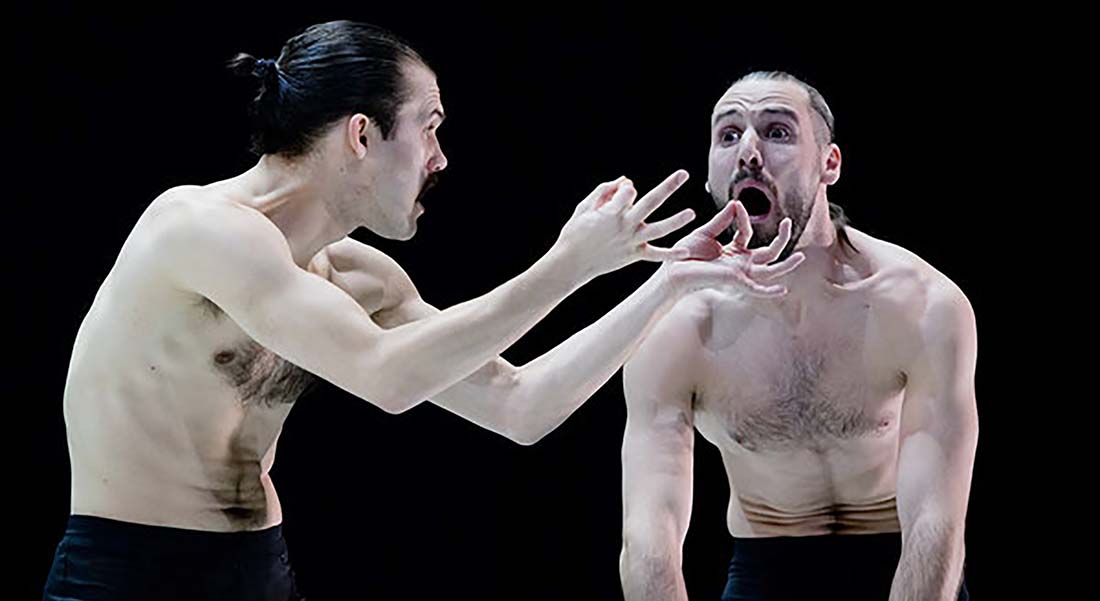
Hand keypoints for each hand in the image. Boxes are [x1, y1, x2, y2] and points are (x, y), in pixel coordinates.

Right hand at [552, 170, 695, 281]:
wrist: (571, 263)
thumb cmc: (575, 233)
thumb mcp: (584, 207)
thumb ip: (604, 191)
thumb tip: (625, 180)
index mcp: (611, 211)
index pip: (629, 190)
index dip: (626, 188)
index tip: (621, 189)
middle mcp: (625, 225)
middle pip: (650, 202)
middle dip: (668, 186)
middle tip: (684, 174)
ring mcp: (631, 241)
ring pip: (658, 230)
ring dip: (676, 221)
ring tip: (692, 213)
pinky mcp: (633, 255)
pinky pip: (655, 255)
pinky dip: (669, 255)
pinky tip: (685, 252)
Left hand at [662, 200, 804, 297]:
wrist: (672, 270)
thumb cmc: (685, 255)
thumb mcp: (705, 233)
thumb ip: (722, 220)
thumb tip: (736, 204)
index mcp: (732, 252)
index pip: (747, 233)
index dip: (744, 218)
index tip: (736, 206)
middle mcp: (739, 263)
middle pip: (769, 252)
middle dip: (782, 238)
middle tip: (789, 222)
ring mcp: (739, 273)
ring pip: (770, 270)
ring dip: (786, 265)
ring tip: (801, 257)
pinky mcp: (735, 282)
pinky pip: (756, 289)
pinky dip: (769, 291)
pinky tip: (783, 289)